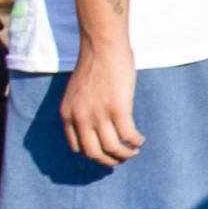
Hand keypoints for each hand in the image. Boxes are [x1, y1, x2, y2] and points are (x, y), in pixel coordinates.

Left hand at [61, 48, 143, 166]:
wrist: (102, 47)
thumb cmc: (93, 65)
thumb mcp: (77, 93)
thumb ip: (81, 110)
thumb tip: (95, 127)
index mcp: (67, 114)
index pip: (77, 148)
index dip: (93, 155)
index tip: (105, 155)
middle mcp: (80, 118)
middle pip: (94, 153)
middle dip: (109, 161)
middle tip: (121, 159)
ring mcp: (98, 114)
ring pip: (113, 148)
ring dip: (125, 154)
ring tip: (133, 150)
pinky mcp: (118, 109)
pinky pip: (128, 135)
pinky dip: (136, 141)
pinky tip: (140, 139)